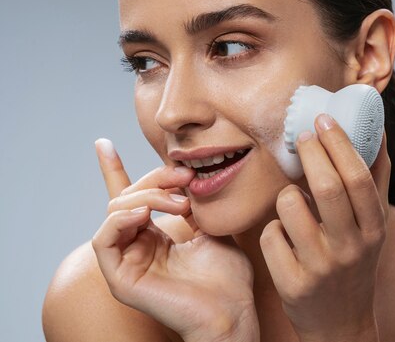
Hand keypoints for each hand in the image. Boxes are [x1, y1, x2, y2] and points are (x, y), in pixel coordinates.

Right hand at [91, 139, 259, 341]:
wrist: (232, 310)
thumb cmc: (227, 277)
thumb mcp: (210, 227)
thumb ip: (191, 204)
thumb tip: (182, 175)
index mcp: (155, 236)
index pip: (130, 200)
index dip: (115, 171)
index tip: (104, 143)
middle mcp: (137, 247)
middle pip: (128, 197)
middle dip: (156, 178)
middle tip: (185, 176)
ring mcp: (127, 262)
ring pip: (117, 211)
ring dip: (147, 196)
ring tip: (178, 202)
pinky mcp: (120, 278)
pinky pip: (103, 239)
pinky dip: (121, 218)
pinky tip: (144, 212)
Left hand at [260, 115, 390, 341]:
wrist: (341, 323)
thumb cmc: (356, 261)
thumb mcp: (374, 225)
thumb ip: (376, 178)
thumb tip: (377, 127)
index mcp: (374, 230)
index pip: (358, 178)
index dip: (339, 143)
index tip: (324, 118)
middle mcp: (351, 249)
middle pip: (326, 187)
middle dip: (310, 152)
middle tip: (301, 135)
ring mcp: (320, 268)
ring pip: (289, 206)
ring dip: (288, 195)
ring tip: (296, 202)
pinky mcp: (291, 284)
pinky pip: (270, 234)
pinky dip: (275, 229)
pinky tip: (286, 240)